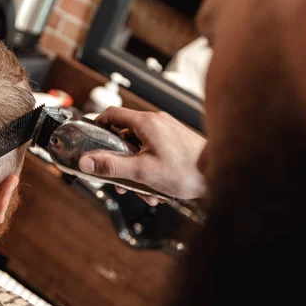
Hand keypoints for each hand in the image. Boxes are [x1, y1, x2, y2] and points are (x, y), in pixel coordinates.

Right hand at [78, 108, 206, 204]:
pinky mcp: (176, 142)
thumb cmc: (186, 171)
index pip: (112, 114)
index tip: (90, 140)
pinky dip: (150, 169)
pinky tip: (156, 190)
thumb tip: (85, 162)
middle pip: (125, 136)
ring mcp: (168, 131)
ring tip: (142, 191)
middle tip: (116, 178)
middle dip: (119, 160)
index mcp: (146, 123)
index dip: (97, 126)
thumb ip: (111, 166)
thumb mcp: (142, 172)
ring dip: (136, 170)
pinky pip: (154, 153)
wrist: (220, 175)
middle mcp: (157, 122)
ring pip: (140, 148)